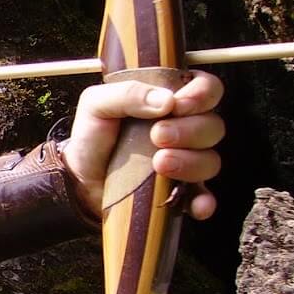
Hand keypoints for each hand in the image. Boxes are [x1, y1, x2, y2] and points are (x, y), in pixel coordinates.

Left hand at [62, 70, 224, 219]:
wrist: (79, 178)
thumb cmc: (92, 136)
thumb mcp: (97, 104)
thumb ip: (128, 93)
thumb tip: (166, 100)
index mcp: (169, 102)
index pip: (207, 89)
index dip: (202, 95)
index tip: (178, 106)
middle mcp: (184, 130)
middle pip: (213, 126)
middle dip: (190, 130)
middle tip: (157, 136)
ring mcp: (185, 162)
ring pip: (210, 160)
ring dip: (191, 162)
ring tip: (159, 164)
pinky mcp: (180, 192)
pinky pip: (204, 198)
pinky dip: (204, 201)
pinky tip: (195, 204)